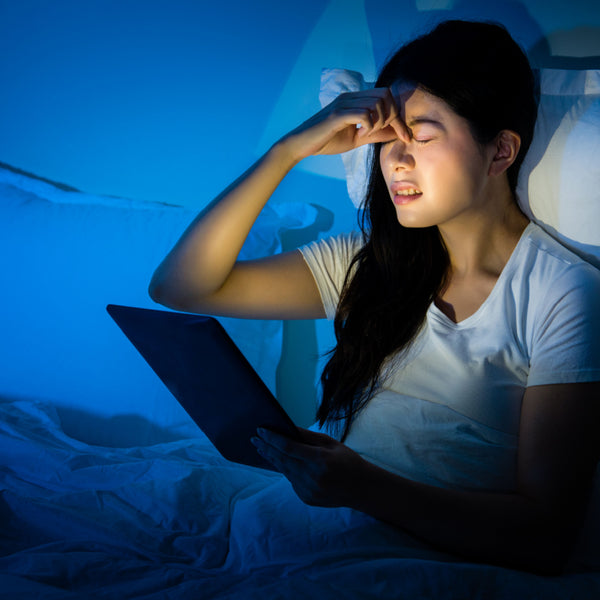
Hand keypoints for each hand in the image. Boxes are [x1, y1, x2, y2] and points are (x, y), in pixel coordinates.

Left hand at [251, 427, 365, 507]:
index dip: (273, 438)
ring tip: (262, 448)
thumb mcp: (331, 443)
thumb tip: (287, 427)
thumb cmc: (347, 460)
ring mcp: (308, 490)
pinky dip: (287, 470)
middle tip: (254, 438)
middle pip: (282, 460)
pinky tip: (282, 462)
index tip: (261, 430)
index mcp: (320, 459)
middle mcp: (312, 476)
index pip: (289, 447)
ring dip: (272, 459)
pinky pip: (292, 481)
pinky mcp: (306, 498)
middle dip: (266, 447)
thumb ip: (308, 437)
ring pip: (284, 471)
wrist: (361, 488)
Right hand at [279, 87, 409, 161]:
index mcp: (355, 99)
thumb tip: (396, 133)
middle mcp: (351, 96)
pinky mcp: (337, 114)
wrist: (301, 145)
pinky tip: (360, 135)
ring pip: (377, 103)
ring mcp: (343, 103)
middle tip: (381, 133)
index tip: (405, 136)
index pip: (387, 97)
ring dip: (377, 122)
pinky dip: (368, 126)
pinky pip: (364, 114)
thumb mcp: (357, 138)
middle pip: (386, 95)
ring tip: (365, 135)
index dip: (399, 117)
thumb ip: (376, 133)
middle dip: (392, 117)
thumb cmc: (326, 141)